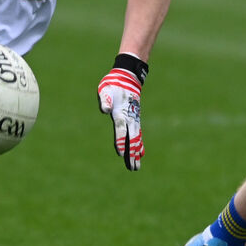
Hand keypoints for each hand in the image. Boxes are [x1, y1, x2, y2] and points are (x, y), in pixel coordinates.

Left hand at [97, 54, 147, 170]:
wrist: (127, 78)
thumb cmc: (113, 84)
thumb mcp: (105, 89)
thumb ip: (105, 100)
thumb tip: (105, 109)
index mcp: (120, 112)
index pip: (120, 129)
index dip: (120, 141)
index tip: (120, 153)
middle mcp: (129, 118)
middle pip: (131, 139)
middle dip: (131, 153)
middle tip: (132, 167)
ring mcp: (133, 119)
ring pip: (136, 139)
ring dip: (135, 153)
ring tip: (136, 167)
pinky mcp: (134, 119)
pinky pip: (138, 134)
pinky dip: (139, 145)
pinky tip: (140, 154)